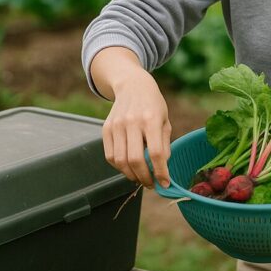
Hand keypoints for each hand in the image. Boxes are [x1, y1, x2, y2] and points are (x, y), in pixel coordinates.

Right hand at [101, 69, 171, 188]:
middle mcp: (132, 122)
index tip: (165, 183)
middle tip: (151, 184)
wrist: (132, 85)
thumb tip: (162, 170)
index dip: (161, 172)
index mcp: (151, 119)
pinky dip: (119, 167)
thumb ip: (164, 145)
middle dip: (144, 177)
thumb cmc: (153, 105)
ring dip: (131, 175)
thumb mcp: (165, 121)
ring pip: (120, 161)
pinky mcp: (106, 129)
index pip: (155, 152)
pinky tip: (129, 167)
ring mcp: (116, 125)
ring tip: (140, 178)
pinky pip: (110, 156)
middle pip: (135, 159)